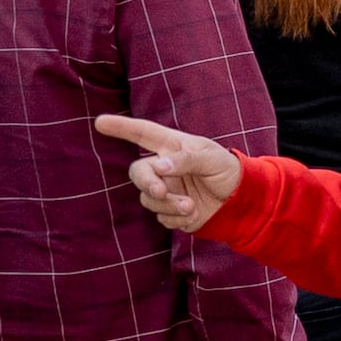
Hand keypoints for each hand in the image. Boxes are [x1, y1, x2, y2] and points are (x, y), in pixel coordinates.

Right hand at [95, 114, 238, 232]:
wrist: (240, 201)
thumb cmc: (226, 170)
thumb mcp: (211, 158)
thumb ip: (185, 159)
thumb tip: (159, 165)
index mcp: (172, 146)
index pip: (143, 133)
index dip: (122, 128)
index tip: (100, 122)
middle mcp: (164, 167)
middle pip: (138, 172)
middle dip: (146, 182)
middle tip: (160, 190)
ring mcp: (166, 190)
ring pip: (148, 198)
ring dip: (168, 204)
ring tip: (191, 206)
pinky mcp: (170, 211)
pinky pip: (161, 216)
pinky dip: (176, 218)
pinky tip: (193, 214)